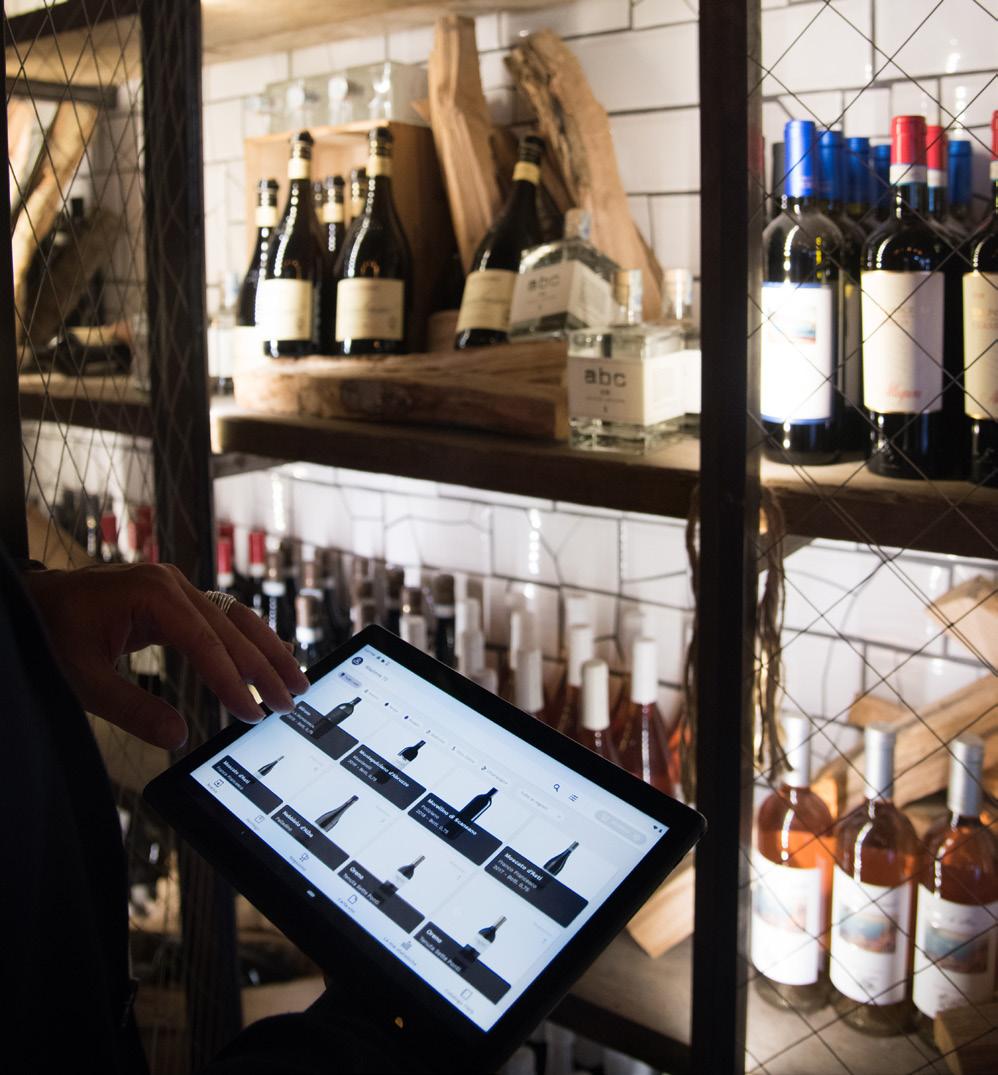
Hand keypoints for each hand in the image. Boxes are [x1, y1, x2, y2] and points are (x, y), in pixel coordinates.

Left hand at [24, 563, 309, 749]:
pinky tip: (270, 662)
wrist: (34, 600)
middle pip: (233, 628)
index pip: (206, 643)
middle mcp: (174, 583)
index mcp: (153, 594)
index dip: (232, 682)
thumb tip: (178, 737)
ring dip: (269, 650)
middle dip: (265, 667)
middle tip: (290, 702)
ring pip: (238, 618)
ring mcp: (179, 587)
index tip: (252, 714)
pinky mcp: (180, 598)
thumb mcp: (83, 678)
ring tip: (297, 681)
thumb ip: (132, 709)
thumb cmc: (52, 633)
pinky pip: (224, 618)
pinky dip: (249, 642)